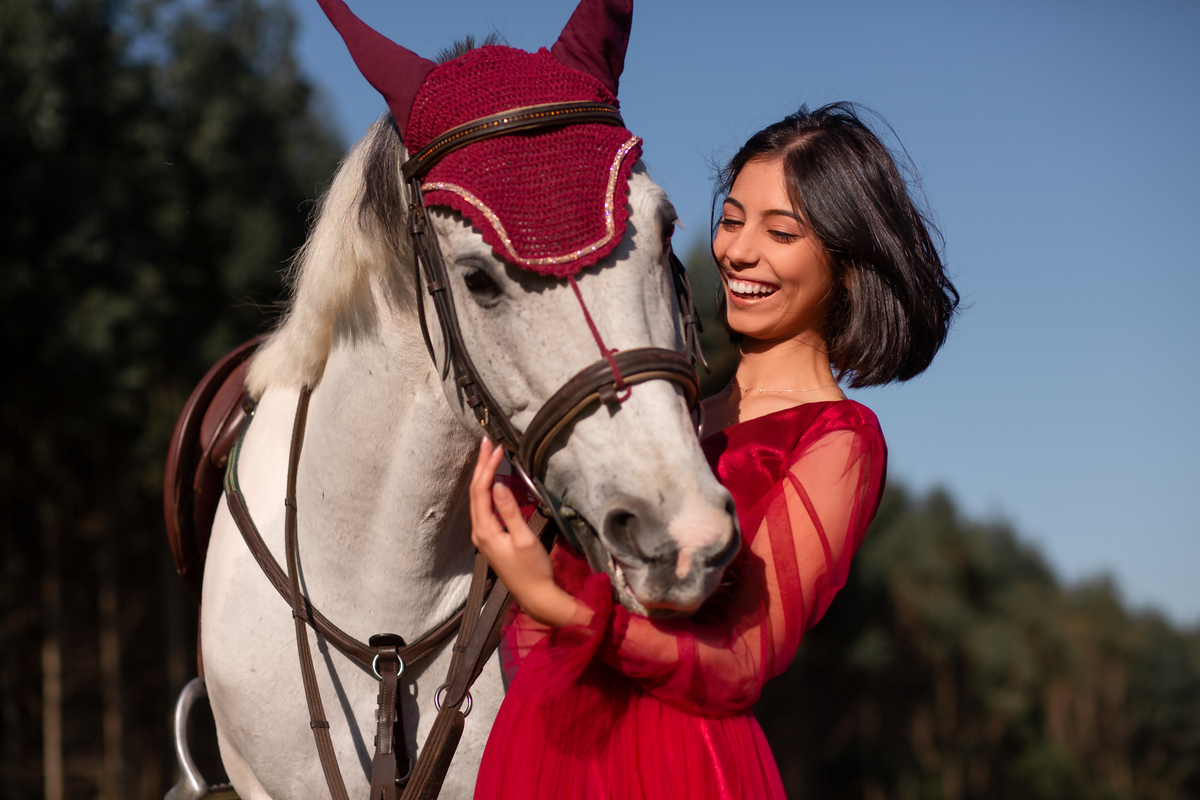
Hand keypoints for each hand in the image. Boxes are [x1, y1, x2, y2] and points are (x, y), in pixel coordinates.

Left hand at [469, 439, 580, 628]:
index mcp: (485, 530)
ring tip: (489, 455)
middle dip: (482, 466)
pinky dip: (488, 489)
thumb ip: (510, 510)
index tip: (497, 448)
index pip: (481, 491)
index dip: (487, 467)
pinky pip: (485, 506)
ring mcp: (484, 535)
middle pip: (476, 492)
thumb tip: (498, 484)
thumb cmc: (533, 569)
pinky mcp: (492, 538)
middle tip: (488, 443)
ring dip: (484, 475)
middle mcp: (479, 531)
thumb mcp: (524, 538)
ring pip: (479, 498)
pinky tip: (494, 480)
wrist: (536, 596)